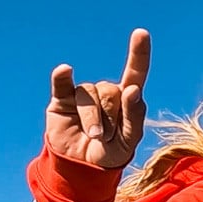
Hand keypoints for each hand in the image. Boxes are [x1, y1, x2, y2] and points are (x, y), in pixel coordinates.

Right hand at [45, 29, 150, 169]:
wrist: (81, 168)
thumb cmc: (110, 153)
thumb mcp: (129, 141)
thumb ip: (135, 116)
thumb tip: (131, 89)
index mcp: (126, 98)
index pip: (135, 73)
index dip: (138, 54)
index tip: (141, 34)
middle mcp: (105, 91)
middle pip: (111, 92)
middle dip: (111, 120)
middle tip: (107, 138)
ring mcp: (83, 94)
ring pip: (90, 95)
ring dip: (93, 120)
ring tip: (94, 136)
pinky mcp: (62, 99)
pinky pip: (62, 83)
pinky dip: (62, 76)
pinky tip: (65, 70)